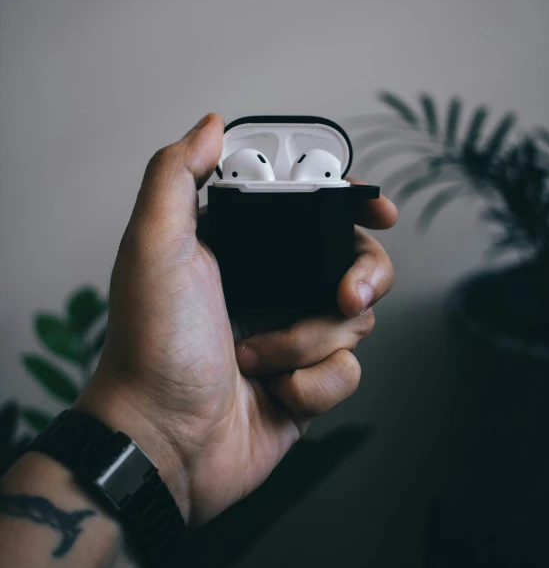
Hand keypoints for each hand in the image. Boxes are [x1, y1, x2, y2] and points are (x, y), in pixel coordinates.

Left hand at [76, 114, 396, 525]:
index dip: (350, 204)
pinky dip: (313, 385)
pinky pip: (346, 373)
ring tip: (258, 359)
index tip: (376, 211)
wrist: (163, 442)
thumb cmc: (153, 346)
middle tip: (346, 294)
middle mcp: (271, 290)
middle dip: (362, 274)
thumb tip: (211, 125)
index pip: (310, 211)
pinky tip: (275, 394)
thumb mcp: (154, 247)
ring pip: (354, 320)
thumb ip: (176, 176)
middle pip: (352, 262)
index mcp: (243, 252)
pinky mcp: (305, 386)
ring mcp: (292, 339)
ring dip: (309, 342)